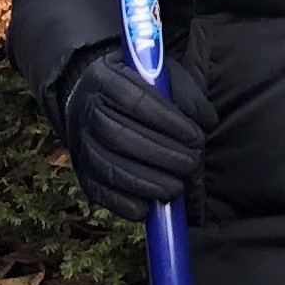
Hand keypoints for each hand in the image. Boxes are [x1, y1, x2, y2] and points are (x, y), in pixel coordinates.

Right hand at [59, 48, 214, 220]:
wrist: (93, 100)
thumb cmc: (138, 87)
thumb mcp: (161, 75)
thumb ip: (186, 93)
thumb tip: (207, 122)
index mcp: (103, 76)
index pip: (135, 100)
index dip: (167, 121)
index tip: (195, 137)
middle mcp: (83, 108)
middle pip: (119, 136)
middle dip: (161, 155)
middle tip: (192, 164)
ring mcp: (77, 141)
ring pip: (107, 166)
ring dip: (146, 182)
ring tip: (177, 188)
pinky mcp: (79, 169)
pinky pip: (97, 190)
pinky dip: (122, 203)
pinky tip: (147, 208)